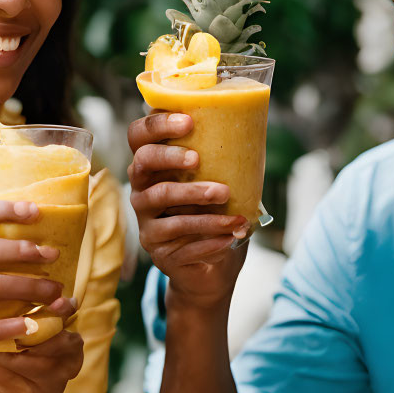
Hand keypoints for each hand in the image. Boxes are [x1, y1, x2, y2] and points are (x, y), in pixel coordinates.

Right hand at [127, 111, 246, 309]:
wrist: (211, 271)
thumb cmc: (216, 217)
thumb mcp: (220, 185)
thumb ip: (224, 162)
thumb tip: (255, 129)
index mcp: (153, 167)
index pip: (139, 136)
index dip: (157, 124)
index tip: (188, 122)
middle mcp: (141, 191)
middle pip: (142, 164)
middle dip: (170, 158)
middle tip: (199, 161)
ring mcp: (146, 222)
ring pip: (163, 202)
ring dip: (198, 203)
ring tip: (231, 207)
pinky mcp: (157, 250)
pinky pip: (180, 241)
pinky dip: (210, 239)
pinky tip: (232, 237)